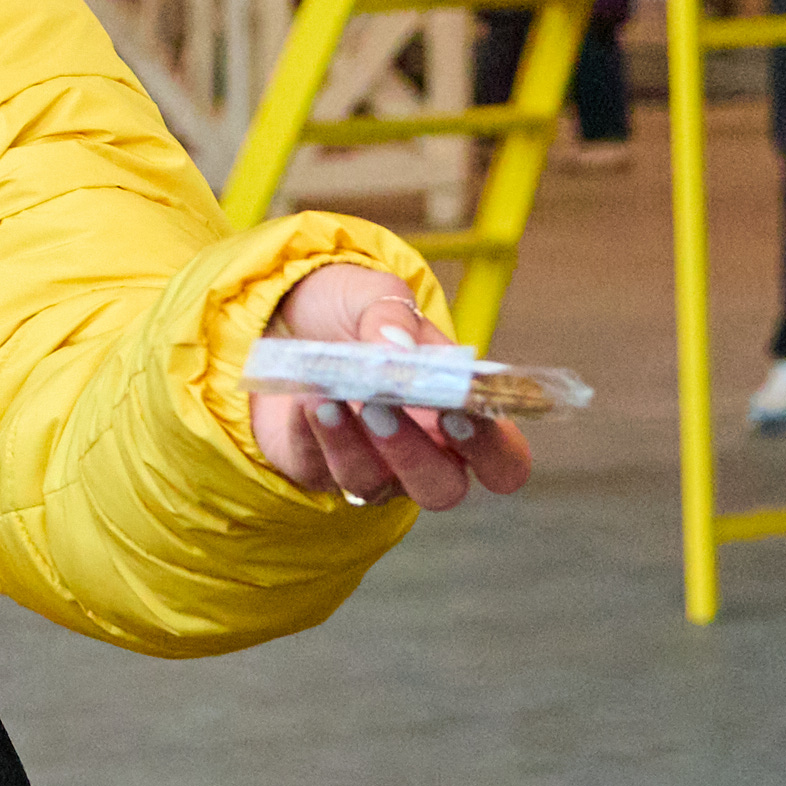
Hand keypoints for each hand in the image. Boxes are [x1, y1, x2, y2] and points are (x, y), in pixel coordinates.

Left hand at [247, 264, 533, 511]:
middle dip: (413, 454)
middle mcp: (424, 454)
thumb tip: (396, 348)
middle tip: (379, 406)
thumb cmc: (353, 312)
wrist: (282, 313)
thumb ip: (393, 317)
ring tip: (326, 396)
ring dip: (350, 443)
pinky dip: (311, 434)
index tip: (457, 409)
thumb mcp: (377, 296)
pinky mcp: (315, 470)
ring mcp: (371, 469)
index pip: (503, 460)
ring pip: (373, 485)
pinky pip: (316, 470)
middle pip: (442, 489)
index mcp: (461, 415)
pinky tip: (303, 400)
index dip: (490, 448)